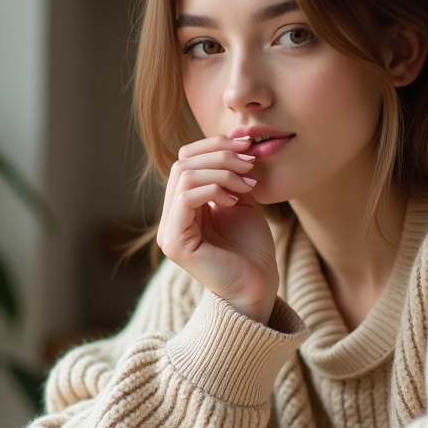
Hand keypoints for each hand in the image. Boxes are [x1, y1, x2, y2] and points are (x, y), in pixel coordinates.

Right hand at [157, 135, 278, 323]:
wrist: (257, 287)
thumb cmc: (252, 249)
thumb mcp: (242, 201)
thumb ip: (231, 175)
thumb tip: (234, 140)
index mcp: (183, 206)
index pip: (186, 159)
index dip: (214, 146)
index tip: (248, 147)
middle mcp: (171, 217)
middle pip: (182, 162)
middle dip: (220, 156)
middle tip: (250, 164)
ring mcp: (169, 230)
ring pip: (184, 176)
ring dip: (221, 172)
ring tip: (246, 184)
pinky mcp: (175, 242)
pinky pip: (186, 197)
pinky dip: (214, 190)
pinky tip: (234, 201)